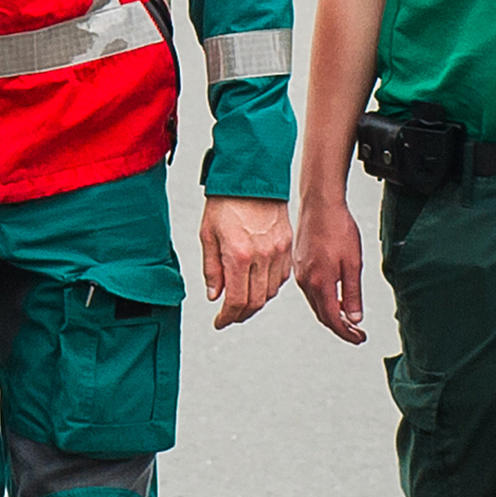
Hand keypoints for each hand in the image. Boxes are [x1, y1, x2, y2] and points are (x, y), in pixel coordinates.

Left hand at [201, 194, 290, 328]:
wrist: (251, 175)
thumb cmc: (226, 200)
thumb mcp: (208, 234)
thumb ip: (211, 268)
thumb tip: (215, 295)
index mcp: (238, 255)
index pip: (236, 300)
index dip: (227, 317)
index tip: (220, 322)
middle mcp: (262, 256)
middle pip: (255, 301)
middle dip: (241, 314)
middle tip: (229, 316)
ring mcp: (278, 251)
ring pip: (270, 292)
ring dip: (255, 302)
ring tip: (242, 302)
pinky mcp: (288, 244)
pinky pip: (282, 277)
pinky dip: (270, 286)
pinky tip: (258, 284)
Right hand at [292, 186, 368, 344]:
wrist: (320, 202)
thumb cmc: (338, 228)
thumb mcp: (353, 263)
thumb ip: (352, 293)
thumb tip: (353, 318)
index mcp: (319, 283)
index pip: (332, 319)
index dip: (346, 333)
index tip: (359, 338)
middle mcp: (305, 281)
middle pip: (322, 314)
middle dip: (340, 327)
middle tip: (357, 332)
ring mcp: (300, 272)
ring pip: (315, 302)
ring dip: (331, 313)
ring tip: (348, 316)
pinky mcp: (299, 263)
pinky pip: (310, 290)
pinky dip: (323, 299)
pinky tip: (334, 295)